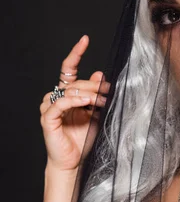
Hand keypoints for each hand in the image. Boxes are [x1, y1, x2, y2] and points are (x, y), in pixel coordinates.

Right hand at [40, 35, 109, 171]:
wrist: (74, 162)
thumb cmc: (82, 139)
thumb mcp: (95, 112)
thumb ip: (96, 93)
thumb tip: (101, 74)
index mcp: (66, 94)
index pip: (68, 68)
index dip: (76, 53)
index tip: (85, 39)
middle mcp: (56, 97)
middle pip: (75, 81)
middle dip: (94, 85)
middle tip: (109, 91)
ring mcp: (50, 107)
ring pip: (69, 90)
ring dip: (88, 93)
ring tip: (102, 100)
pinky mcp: (48, 118)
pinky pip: (60, 104)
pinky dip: (74, 101)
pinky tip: (86, 101)